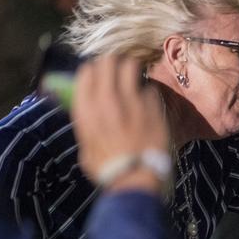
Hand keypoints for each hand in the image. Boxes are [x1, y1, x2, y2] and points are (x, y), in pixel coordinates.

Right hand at [72, 56, 169, 192]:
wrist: (135, 177)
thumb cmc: (107, 167)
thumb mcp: (86, 146)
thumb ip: (87, 125)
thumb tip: (88, 114)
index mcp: (86, 107)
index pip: (87, 71)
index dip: (94, 70)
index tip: (99, 75)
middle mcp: (107, 98)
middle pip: (108, 62)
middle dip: (114, 63)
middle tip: (118, 71)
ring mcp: (131, 100)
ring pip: (131, 66)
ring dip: (132, 70)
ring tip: (134, 78)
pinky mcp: (152, 106)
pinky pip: (149, 88)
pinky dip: (148, 93)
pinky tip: (148, 103)